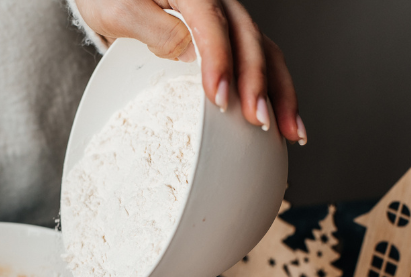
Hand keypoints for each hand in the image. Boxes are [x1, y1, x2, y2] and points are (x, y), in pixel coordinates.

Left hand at [75, 0, 305, 144]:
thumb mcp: (120, 10)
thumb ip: (155, 28)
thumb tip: (192, 55)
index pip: (212, 25)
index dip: (220, 62)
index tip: (219, 99)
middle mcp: (217, 3)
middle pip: (249, 40)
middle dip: (259, 85)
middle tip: (259, 123)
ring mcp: (226, 21)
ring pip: (264, 53)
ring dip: (280, 93)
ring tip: (289, 131)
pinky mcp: (227, 41)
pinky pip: (255, 63)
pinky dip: (272, 92)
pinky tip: (280, 121)